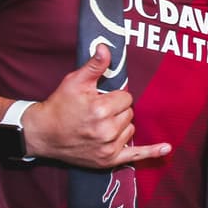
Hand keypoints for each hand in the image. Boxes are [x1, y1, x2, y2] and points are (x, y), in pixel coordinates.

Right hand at [24, 44, 170, 167]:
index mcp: (100, 110)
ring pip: (131, 129)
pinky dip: (151, 152)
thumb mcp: (74, 81)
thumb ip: (95, 66)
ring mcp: (108, 147)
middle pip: (130, 113)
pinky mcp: (108, 160)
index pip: (126, 97)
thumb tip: (106, 47)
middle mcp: (106, 131)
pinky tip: (166, 149)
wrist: (42, 133)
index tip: (100, 98)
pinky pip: (136, 155)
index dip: (114, 96)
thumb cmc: (59, 105)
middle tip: (96, 112)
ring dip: (120, 125)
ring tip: (99, 124)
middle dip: (117, 110)